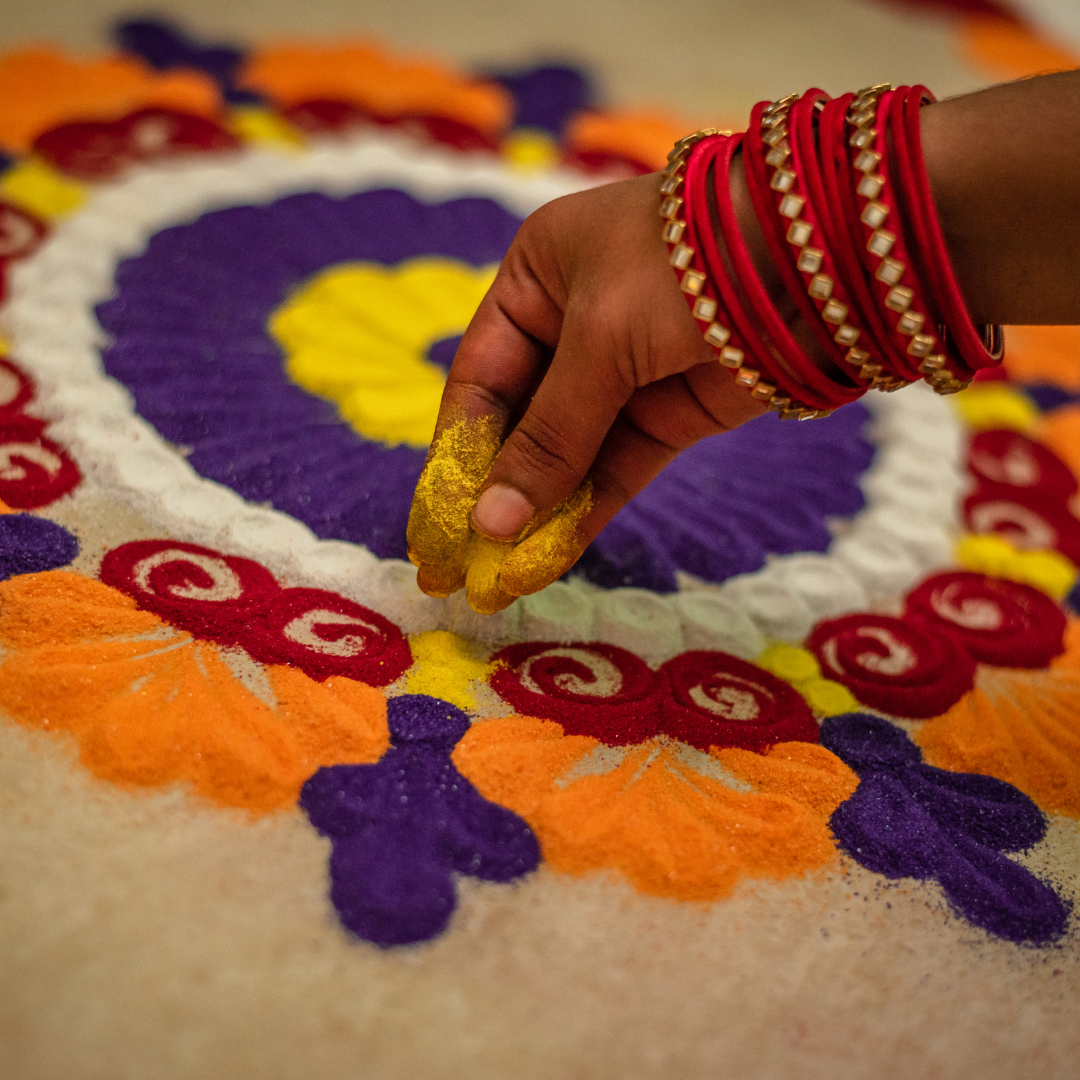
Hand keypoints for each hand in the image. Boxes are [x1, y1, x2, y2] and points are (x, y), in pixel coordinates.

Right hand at [407, 171, 763, 611]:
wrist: (812, 251)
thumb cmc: (680, 265)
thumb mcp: (598, 341)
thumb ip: (548, 436)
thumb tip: (490, 524)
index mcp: (536, 280)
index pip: (478, 379)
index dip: (454, 453)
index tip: (434, 519)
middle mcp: (571, 327)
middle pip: (518, 425)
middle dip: (494, 493)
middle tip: (460, 564)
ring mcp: (623, 375)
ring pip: (566, 457)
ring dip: (537, 514)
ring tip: (501, 575)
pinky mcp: (669, 416)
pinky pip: (614, 471)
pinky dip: (585, 512)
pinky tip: (551, 556)